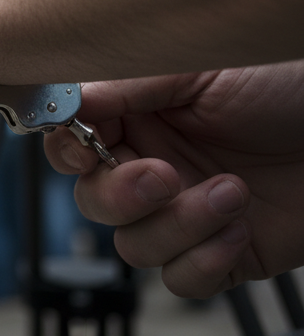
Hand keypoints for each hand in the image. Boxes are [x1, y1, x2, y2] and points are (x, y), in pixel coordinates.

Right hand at [44, 62, 303, 297]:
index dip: (69, 152)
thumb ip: (126, 84)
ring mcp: (183, 212)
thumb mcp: (197, 70)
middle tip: (166, 176)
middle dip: (123, 196)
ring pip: (135, 246)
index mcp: (135, 116)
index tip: (88, 148)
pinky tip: (239, 225)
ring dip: (180, 226)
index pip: (70, 144)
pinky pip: (181, 280)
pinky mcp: (221, 253)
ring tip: (231, 193)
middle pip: (93, 202)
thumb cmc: (282, 83)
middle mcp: (151, 165)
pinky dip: (204, 261)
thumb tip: (68, 99)